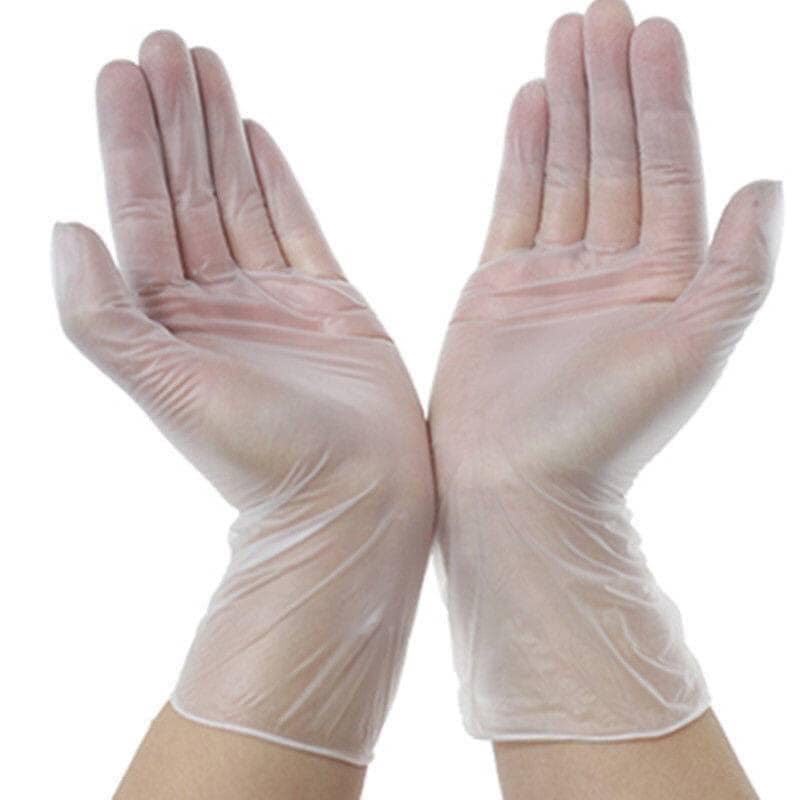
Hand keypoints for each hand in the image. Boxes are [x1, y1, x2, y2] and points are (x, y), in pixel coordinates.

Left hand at [53, 31, 432, 764]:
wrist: (351, 500)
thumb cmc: (261, 458)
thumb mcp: (164, 387)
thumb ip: (103, 317)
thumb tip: (63, 229)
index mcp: (170, 320)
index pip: (143, 210)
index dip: (130, 140)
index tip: (123, 70)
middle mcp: (214, 304)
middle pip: (187, 191)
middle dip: (174, 116)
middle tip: (164, 43)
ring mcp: (272, 301)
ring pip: (237, 197)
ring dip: (217, 133)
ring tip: (205, 66)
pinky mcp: (328, 304)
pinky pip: (294, 225)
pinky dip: (274, 178)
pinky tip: (254, 135)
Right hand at [430, 0, 781, 738]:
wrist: (517, 487)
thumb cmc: (604, 431)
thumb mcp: (696, 348)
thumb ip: (738, 268)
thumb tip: (767, 185)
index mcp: (666, 280)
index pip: (666, 169)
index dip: (662, 101)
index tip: (653, 32)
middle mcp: (614, 270)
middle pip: (615, 157)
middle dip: (613, 84)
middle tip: (603, 11)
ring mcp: (555, 276)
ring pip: (565, 171)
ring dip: (569, 105)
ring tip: (566, 37)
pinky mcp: (501, 287)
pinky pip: (516, 204)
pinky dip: (523, 153)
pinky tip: (528, 103)